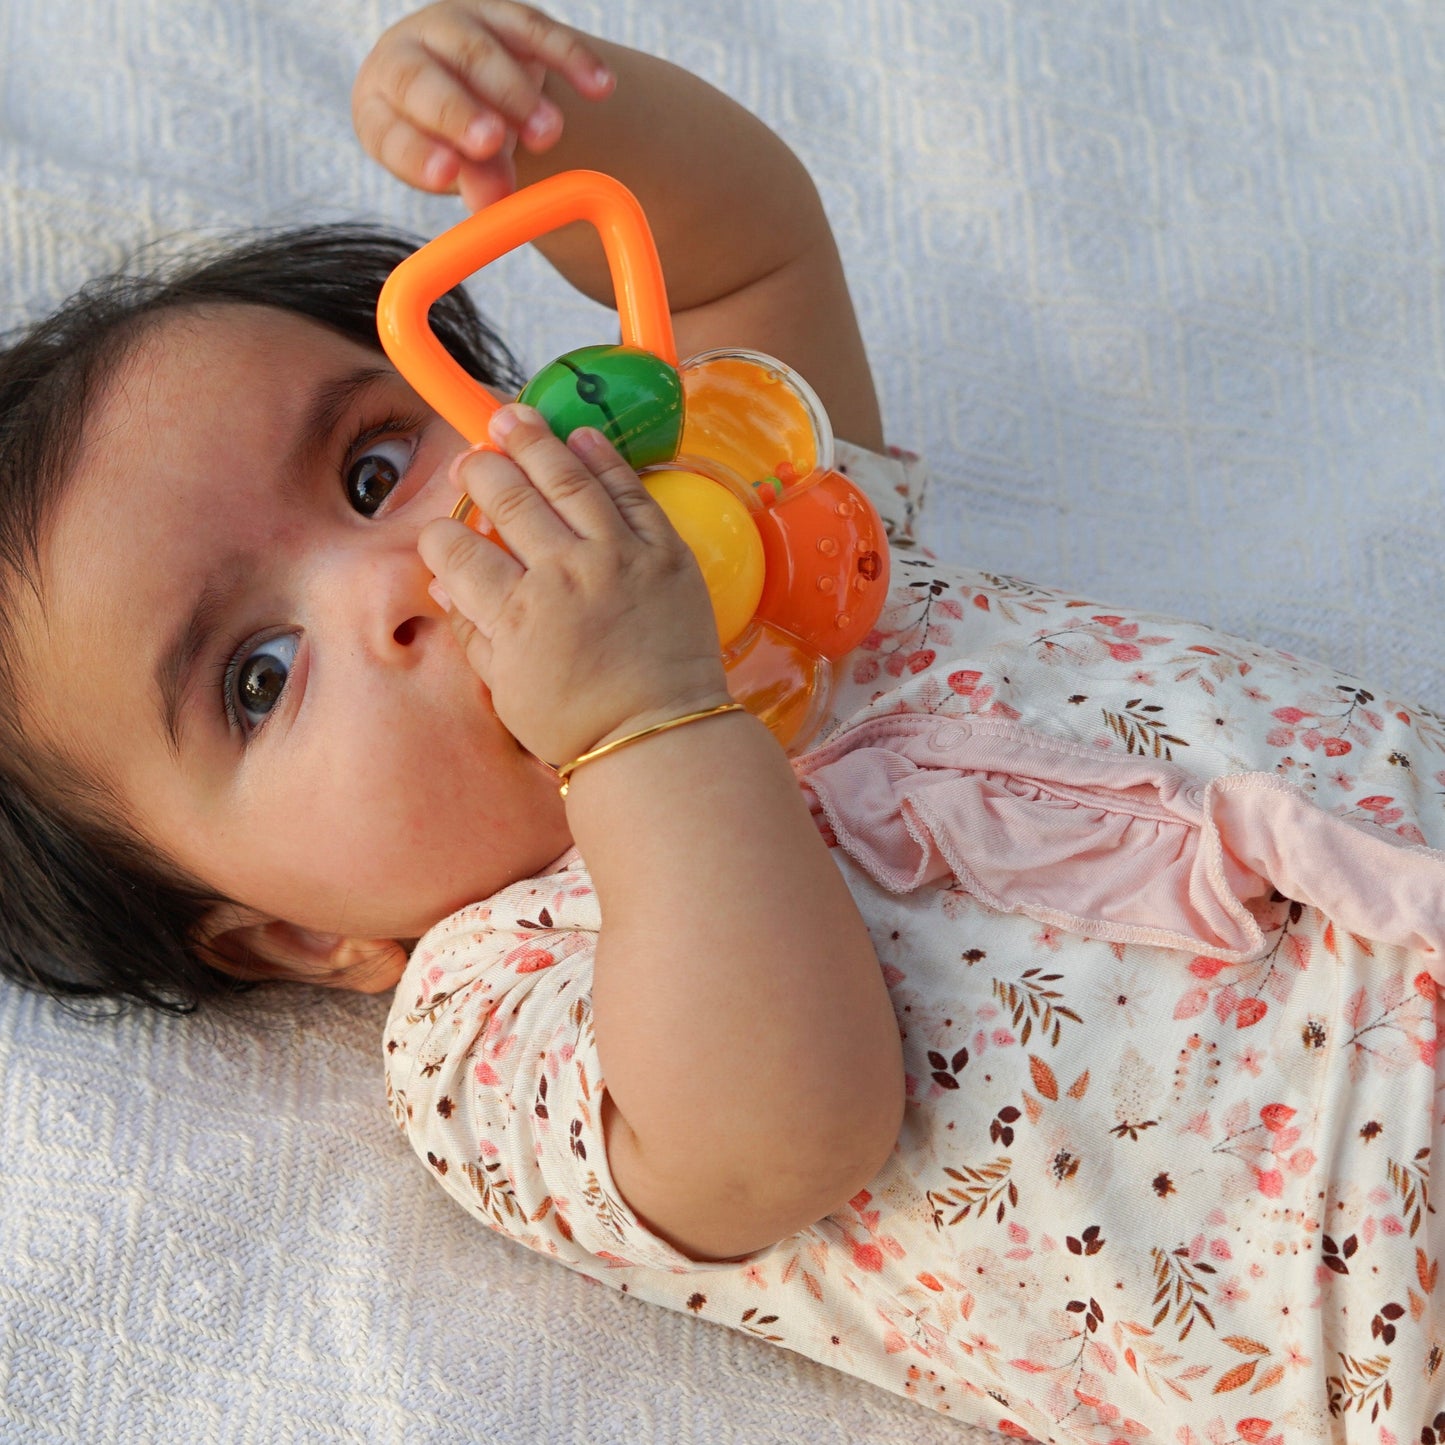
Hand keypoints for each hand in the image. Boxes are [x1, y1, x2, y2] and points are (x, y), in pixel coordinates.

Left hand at [352, 1, 614, 210]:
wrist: (477, 90)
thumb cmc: (458, 144)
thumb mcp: (462, 170)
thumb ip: (476, 183)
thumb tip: (493, 203)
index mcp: (380, 108)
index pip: (390, 131)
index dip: (417, 152)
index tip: (446, 175)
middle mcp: (406, 57)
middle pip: (423, 79)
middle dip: (459, 110)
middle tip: (492, 141)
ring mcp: (453, 28)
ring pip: (478, 49)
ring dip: (516, 91)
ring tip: (549, 134)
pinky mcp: (500, 13)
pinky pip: (535, 28)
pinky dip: (570, 57)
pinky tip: (601, 87)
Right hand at [417, 406, 732, 767]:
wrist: (660, 736)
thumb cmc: (581, 724)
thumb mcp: (508, 691)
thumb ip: (474, 634)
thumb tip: (446, 586)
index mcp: (515, 614)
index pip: (457, 552)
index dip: (441, 535)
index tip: (442, 531)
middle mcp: (562, 575)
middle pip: (508, 500)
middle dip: (482, 471)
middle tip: (473, 457)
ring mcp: (617, 557)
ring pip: (567, 480)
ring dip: (534, 442)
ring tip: (512, 418)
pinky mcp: (663, 552)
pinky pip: (630, 492)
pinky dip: (604, 460)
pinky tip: (582, 437)